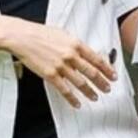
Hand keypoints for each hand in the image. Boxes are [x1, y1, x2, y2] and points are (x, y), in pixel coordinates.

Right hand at [1, 17, 115, 108]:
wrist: (23, 37)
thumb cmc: (42, 34)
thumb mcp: (64, 34)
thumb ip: (76, 45)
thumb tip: (87, 54)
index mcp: (76, 44)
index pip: (96, 59)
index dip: (107, 69)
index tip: (113, 75)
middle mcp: (71, 55)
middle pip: (91, 72)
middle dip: (102, 82)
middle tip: (108, 89)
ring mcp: (61, 66)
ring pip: (80, 82)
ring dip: (90, 91)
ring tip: (96, 97)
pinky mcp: (50, 74)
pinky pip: (64, 90)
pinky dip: (72, 98)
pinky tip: (77, 103)